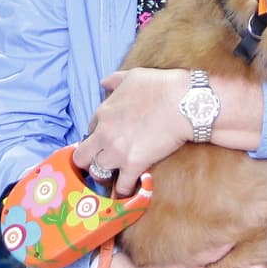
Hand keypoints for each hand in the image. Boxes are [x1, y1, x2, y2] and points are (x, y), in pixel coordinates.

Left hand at [74, 68, 190, 196]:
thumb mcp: (132, 76)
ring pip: (99, 170)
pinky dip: (123, 190)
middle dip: (88, 160)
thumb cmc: (160, 86)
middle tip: (99, 163)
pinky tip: (127, 191)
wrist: (183, 102)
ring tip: (115, 176)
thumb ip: (114, 80)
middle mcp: (104, 133)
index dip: (97, 136)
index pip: (90, 129)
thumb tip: (103, 83)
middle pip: (83, 155)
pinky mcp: (134, 164)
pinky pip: (121, 185)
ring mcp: (117, 151)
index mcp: (103, 112)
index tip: (105, 140)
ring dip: (107, 173)